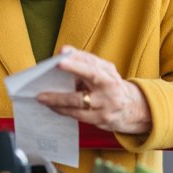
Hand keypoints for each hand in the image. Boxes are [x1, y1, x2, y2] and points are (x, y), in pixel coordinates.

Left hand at [36, 46, 151, 133]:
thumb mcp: (104, 73)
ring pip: (78, 101)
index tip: (62, 52)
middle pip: (90, 76)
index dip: (77, 57)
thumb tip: (62, 54)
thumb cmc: (110, 86)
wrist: (132, 109)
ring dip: (57, 98)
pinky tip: (52, 106)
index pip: (92, 62)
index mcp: (108, 73)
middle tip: (54, 66)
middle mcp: (110, 87)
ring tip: (41, 96)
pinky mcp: (101, 120)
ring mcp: (106, 104)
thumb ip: (86, 64)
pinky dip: (62, 110)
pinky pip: (76, 115)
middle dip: (72, 70)